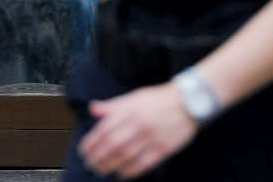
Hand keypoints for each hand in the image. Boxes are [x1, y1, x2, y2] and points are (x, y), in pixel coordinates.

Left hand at [78, 83, 197, 178]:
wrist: (189, 103)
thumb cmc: (159, 100)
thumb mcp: (133, 97)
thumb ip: (112, 106)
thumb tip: (93, 109)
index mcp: (128, 111)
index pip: (104, 129)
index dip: (92, 142)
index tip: (84, 151)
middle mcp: (138, 124)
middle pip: (113, 145)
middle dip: (99, 157)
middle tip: (90, 164)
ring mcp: (151, 137)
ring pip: (126, 155)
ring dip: (111, 165)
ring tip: (102, 171)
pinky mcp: (164, 149)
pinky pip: (144, 163)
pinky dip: (131, 170)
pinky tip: (122, 174)